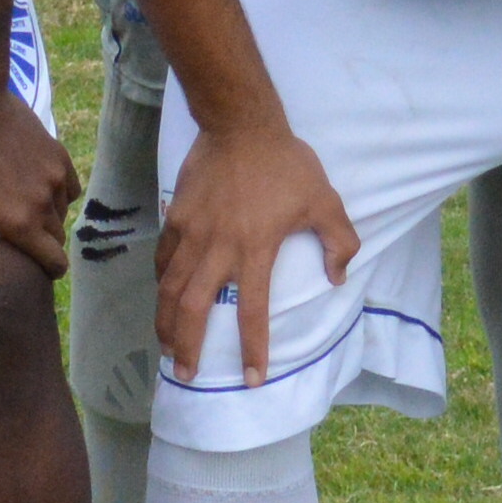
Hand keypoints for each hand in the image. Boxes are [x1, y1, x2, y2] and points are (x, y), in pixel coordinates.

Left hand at [0, 64, 75, 307]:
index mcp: (21, 224)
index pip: (56, 262)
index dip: (48, 270)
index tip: (38, 269)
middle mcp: (45, 203)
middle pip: (57, 238)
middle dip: (43, 243)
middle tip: (17, 236)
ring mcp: (54, 175)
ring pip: (62, 211)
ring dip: (48, 216)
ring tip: (21, 209)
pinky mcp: (57, 152)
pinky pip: (68, 185)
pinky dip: (56, 191)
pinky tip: (34, 185)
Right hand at [153, 116, 358, 390]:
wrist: (240, 124)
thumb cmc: (286, 163)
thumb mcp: (325, 200)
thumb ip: (340, 242)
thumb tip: (338, 278)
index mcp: (255, 249)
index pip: (252, 311)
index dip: (252, 348)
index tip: (252, 378)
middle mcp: (218, 248)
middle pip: (193, 309)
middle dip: (188, 347)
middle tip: (187, 374)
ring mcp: (192, 233)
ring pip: (170, 289)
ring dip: (166, 323)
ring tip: (167, 348)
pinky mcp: (176, 217)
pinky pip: (164, 259)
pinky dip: (162, 283)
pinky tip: (163, 297)